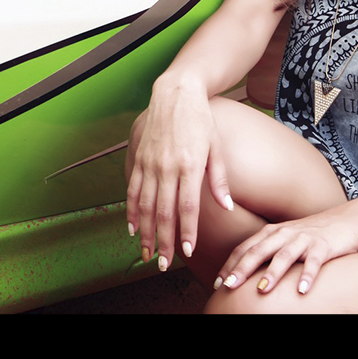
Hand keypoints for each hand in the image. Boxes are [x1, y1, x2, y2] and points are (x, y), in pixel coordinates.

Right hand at [125, 82, 233, 270]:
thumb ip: (218, 179)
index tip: (187, 252)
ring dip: (145, 232)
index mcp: (189, 165)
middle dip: (164, 241)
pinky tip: (132, 228)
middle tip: (164, 265)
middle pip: (163, 212)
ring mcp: (150, 163)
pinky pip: (132, 190)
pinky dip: (131, 211)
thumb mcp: (215, 147)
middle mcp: (167, 167)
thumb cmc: (200, 120)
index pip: (187, 207)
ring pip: (144, 205)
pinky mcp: (140, 159)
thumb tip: (227, 207)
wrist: (175, 93)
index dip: (186, 231)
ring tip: (147, 254)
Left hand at [216, 209, 357, 295]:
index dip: (231, 265)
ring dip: (272, 274)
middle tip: (230, 286)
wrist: (345, 221)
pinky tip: (301, 290)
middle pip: (259, 251)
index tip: (219, 283)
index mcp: (272, 232)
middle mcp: (285, 234)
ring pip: (284, 256)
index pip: (245, 248)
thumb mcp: (284, 239)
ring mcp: (304, 239)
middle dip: (243, 269)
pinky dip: (307, 275)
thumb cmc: (310, 235)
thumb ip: (266, 251)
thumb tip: (243, 272)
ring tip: (262, 290)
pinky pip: (315, 262)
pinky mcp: (323, 246)